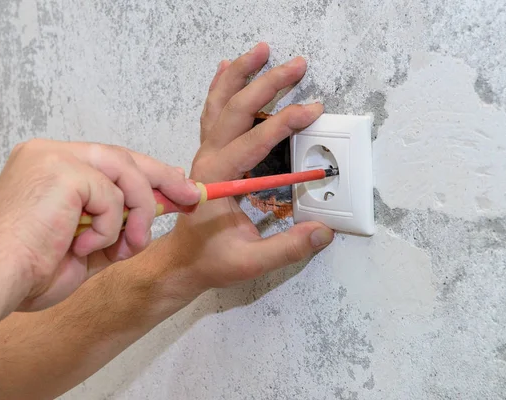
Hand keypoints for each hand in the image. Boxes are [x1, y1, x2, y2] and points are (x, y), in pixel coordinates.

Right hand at [0, 139, 200, 310]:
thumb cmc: (32, 268)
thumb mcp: (89, 241)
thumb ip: (120, 221)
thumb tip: (161, 207)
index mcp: (50, 167)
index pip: (109, 161)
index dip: (145, 174)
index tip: (175, 185)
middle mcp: (50, 154)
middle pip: (122, 156)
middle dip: (161, 178)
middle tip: (191, 194)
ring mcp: (55, 158)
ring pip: (124, 172)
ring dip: (138, 212)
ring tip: (131, 244)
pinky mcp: (63, 170)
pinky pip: (112, 196)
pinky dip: (110, 228)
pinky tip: (83, 246)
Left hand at [166, 42, 334, 295]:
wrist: (181, 261)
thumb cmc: (210, 260)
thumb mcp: (250, 261)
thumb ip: (287, 248)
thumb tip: (323, 231)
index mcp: (217, 179)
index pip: (254, 141)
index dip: (285, 122)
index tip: (313, 111)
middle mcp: (208, 160)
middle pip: (236, 110)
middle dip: (267, 84)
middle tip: (297, 66)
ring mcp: (206, 155)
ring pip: (220, 104)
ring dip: (240, 75)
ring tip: (260, 50)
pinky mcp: (210, 156)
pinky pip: (213, 114)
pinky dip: (221, 88)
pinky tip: (227, 69)